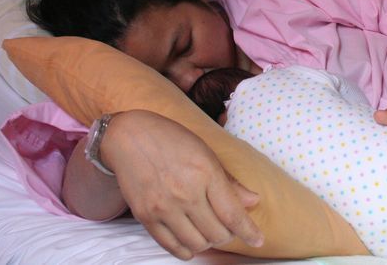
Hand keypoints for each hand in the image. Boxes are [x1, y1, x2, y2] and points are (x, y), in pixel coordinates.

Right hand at [102, 110, 263, 259]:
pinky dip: (186, 250)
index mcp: (205, 172)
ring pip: (197, 244)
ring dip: (208, 242)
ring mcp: (164, 207)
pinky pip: (172, 246)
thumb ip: (229, 181)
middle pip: (217, 233)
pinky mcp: (145, 216)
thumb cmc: (171, 139)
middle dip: (228, 235)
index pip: (232, 214)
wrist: (128, 136)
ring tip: (209, 231)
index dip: (249, 231)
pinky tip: (192, 243)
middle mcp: (185, 193)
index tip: (257, 240)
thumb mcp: (206, 152)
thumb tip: (253, 201)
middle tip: (228, 227)